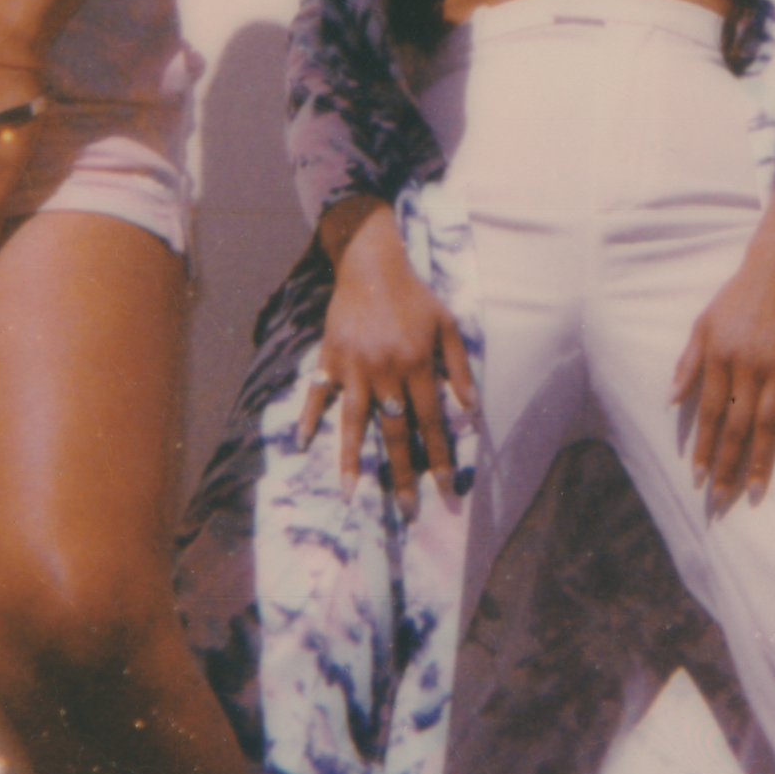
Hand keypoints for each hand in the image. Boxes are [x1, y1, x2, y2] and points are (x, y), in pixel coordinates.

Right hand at [302, 206, 474, 510]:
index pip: (431, 421)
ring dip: (352, 460)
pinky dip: (309, 417)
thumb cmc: (415, 296)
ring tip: (351, 493)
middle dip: (403, 473)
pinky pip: (317, 394)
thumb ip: (460, 368)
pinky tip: (303, 444)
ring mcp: (354, 367)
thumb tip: (471, 409)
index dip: (440, 456)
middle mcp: (385, 372)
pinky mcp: (330, 359)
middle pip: (395, 431)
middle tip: (407, 508)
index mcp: (416, 365)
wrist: (371, 265)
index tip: (447, 489)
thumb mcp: (447, 325)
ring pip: (354, 422)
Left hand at [672, 257, 774, 512]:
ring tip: (754, 492)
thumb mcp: (702, 325)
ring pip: (767, 423)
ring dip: (760, 460)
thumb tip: (672, 399)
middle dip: (727, 466)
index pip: (709, 414)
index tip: (698, 479)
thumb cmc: (735, 300)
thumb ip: (688, 362)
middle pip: (736, 427)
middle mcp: (748, 368)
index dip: (703, 448)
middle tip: (722, 500)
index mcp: (720, 359)